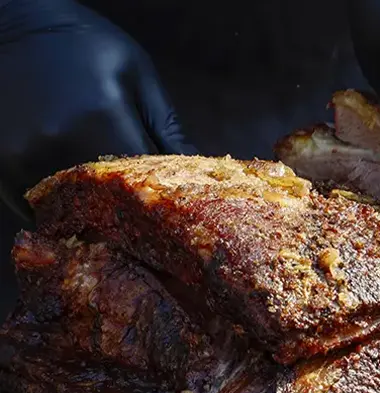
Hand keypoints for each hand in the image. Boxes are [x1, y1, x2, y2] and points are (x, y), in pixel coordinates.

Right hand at [0, 0, 191, 221]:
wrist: (11, 25)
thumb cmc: (83, 44)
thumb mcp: (137, 75)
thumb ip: (167, 129)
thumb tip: (201, 175)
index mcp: (100, 119)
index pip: (147, 184)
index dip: (164, 202)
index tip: (177, 211)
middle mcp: (57, 144)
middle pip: (109, 207)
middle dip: (132, 216)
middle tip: (149, 220)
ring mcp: (22, 157)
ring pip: (71, 213)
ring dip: (94, 217)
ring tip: (113, 214)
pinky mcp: (1, 165)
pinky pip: (36, 207)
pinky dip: (60, 211)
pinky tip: (78, 201)